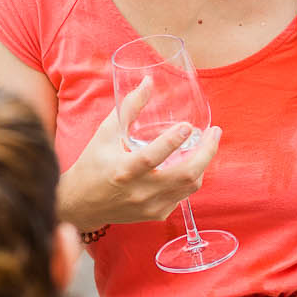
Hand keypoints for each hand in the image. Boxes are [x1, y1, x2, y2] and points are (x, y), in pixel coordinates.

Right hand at [60, 80, 221, 230]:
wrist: (82, 204)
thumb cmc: (92, 165)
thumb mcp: (105, 133)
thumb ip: (129, 108)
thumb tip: (149, 82)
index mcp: (123, 170)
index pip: (151, 157)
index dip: (172, 142)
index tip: (188, 126)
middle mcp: (139, 191)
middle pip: (184, 175)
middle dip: (206, 152)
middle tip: (215, 132)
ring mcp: (150, 206)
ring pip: (190, 186)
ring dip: (203, 163)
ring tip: (207, 144)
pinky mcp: (156, 214)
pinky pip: (183, 195)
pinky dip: (191, 177)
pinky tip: (192, 162)